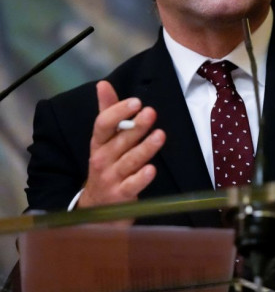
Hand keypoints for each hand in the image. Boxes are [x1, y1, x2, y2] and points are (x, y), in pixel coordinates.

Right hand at [78, 81, 165, 212]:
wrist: (97, 207)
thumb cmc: (106, 165)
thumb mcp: (104, 140)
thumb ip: (108, 112)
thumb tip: (103, 84)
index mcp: (98, 143)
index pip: (103, 125)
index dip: (118, 112)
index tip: (136, 102)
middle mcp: (102, 159)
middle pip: (119, 141)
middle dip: (136, 127)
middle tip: (151, 112)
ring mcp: (111, 178)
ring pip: (129, 161)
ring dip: (144, 148)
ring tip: (160, 135)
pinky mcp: (121, 195)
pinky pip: (132, 185)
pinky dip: (141, 178)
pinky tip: (151, 169)